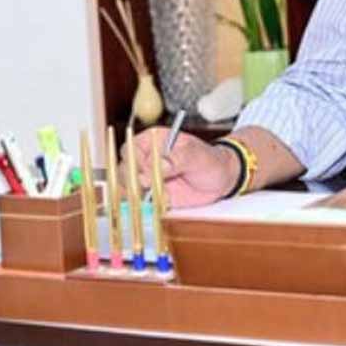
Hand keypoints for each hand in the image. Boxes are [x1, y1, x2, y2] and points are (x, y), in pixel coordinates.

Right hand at [120, 128, 238, 208]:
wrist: (221, 178)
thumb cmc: (210, 160)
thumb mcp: (196, 155)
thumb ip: (177, 159)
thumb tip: (158, 166)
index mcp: (153, 141)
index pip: (130, 149)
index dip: (134, 161)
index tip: (145, 170)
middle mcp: (146, 158)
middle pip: (124, 169)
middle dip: (132, 179)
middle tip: (149, 185)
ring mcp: (147, 177)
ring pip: (128, 187)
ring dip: (138, 193)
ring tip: (160, 193)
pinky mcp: (152, 194)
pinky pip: (140, 202)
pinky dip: (146, 205)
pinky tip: (162, 202)